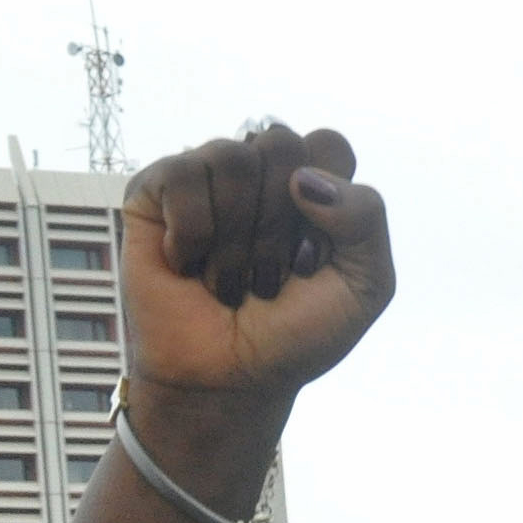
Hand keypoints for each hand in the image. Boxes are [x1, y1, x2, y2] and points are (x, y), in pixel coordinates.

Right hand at [121, 127, 393, 407]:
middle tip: (271, 275)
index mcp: (313, 186)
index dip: (330, 208)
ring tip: (230, 280)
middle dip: (281, 225)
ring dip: (238, 238)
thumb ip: (365, 218)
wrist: (232, 377)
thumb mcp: (366, 285)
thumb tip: (302, 177)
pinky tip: (188, 265)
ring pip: (233, 157)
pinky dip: (193, 236)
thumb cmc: (297, 332)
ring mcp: (207, 175)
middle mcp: (259, 172)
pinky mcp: (156, 189)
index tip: (315, 261)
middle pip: (283, 145)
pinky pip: (182, 176)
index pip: (330, 146)